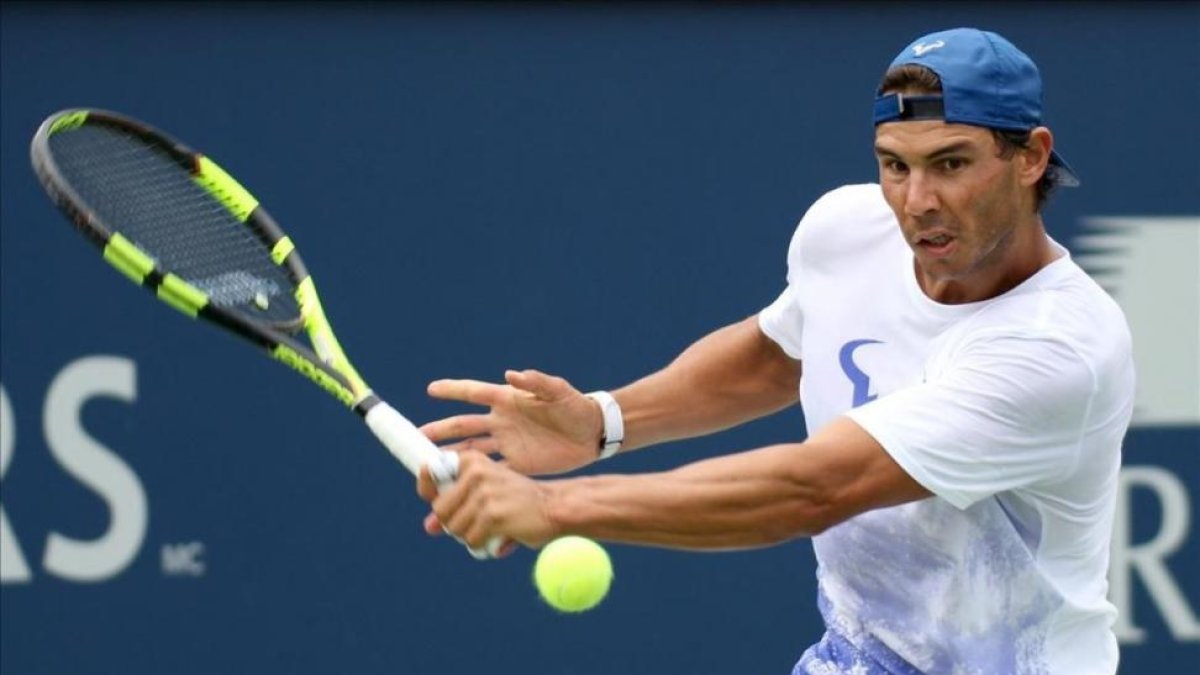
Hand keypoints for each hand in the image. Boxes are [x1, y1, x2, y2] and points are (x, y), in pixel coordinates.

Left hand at [417, 451, 557, 550]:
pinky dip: (482, 545)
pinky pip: (471, 540)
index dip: (427, 489)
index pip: (431, 470)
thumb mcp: (487, 491)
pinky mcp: (493, 515)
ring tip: (491, 528)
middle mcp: (476, 472)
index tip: (432, 499)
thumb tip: (429, 527)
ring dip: (469, 535)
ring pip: (454, 528)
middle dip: (453, 522)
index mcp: (472, 459)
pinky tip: (500, 537)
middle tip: (475, 522)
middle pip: (440, 509)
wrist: (554, 507)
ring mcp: (484, 493)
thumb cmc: (517, 500)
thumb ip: (457, 505)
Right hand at [421, 369, 603, 474]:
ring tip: (428, 468)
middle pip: (463, 426)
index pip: (474, 393)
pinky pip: (489, 472)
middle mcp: (502, 421)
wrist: (592, 433)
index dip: (453, 391)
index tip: (430, 389)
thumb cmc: (575, 406)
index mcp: (508, 400)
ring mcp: (507, 443)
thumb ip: (537, 382)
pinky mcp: (516, 464)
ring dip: (450, 459)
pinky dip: (474, 480)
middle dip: (441, 431)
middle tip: (417, 439)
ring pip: (470, 451)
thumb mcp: (558, 392)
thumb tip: (512, 373)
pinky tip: (458, 489)